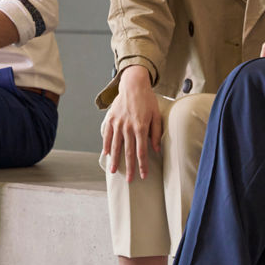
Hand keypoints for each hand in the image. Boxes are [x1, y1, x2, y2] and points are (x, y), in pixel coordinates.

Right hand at [101, 66, 162, 181]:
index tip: (143, 176)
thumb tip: (157, 150)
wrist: (133, 85)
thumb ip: (156, 133)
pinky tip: (106, 154)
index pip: (142, 151)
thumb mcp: (156, 115)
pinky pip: (107, 135)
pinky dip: (107, 145)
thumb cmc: (147, 100)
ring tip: (114, 171)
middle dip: (130, 168)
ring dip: (115, 160)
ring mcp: (118, 123)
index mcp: (141, 127)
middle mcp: (128, 127)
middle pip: (128, 152)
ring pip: (116, 146)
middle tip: (130, 180)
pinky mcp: (110, 119)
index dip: (143, 165)